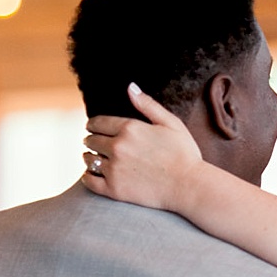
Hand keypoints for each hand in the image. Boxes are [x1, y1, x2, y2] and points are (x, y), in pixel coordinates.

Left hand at [80, 83, 204, 211]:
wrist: (189, 186)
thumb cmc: (184, 154)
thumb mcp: (170, 123)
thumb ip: (148, 105)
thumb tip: (130, 87)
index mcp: (129, 128)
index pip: (98, 123)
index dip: (93, 125)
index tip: (92, 128)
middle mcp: (117, 147)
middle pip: (91, 140)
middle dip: (92, 140)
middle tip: (94, 143)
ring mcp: (114, 169)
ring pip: (89, 160)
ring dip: (89, 157)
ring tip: (94, 159)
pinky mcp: (114, 189)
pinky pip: (89, 181)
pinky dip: (87, 177)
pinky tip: (91, 176)